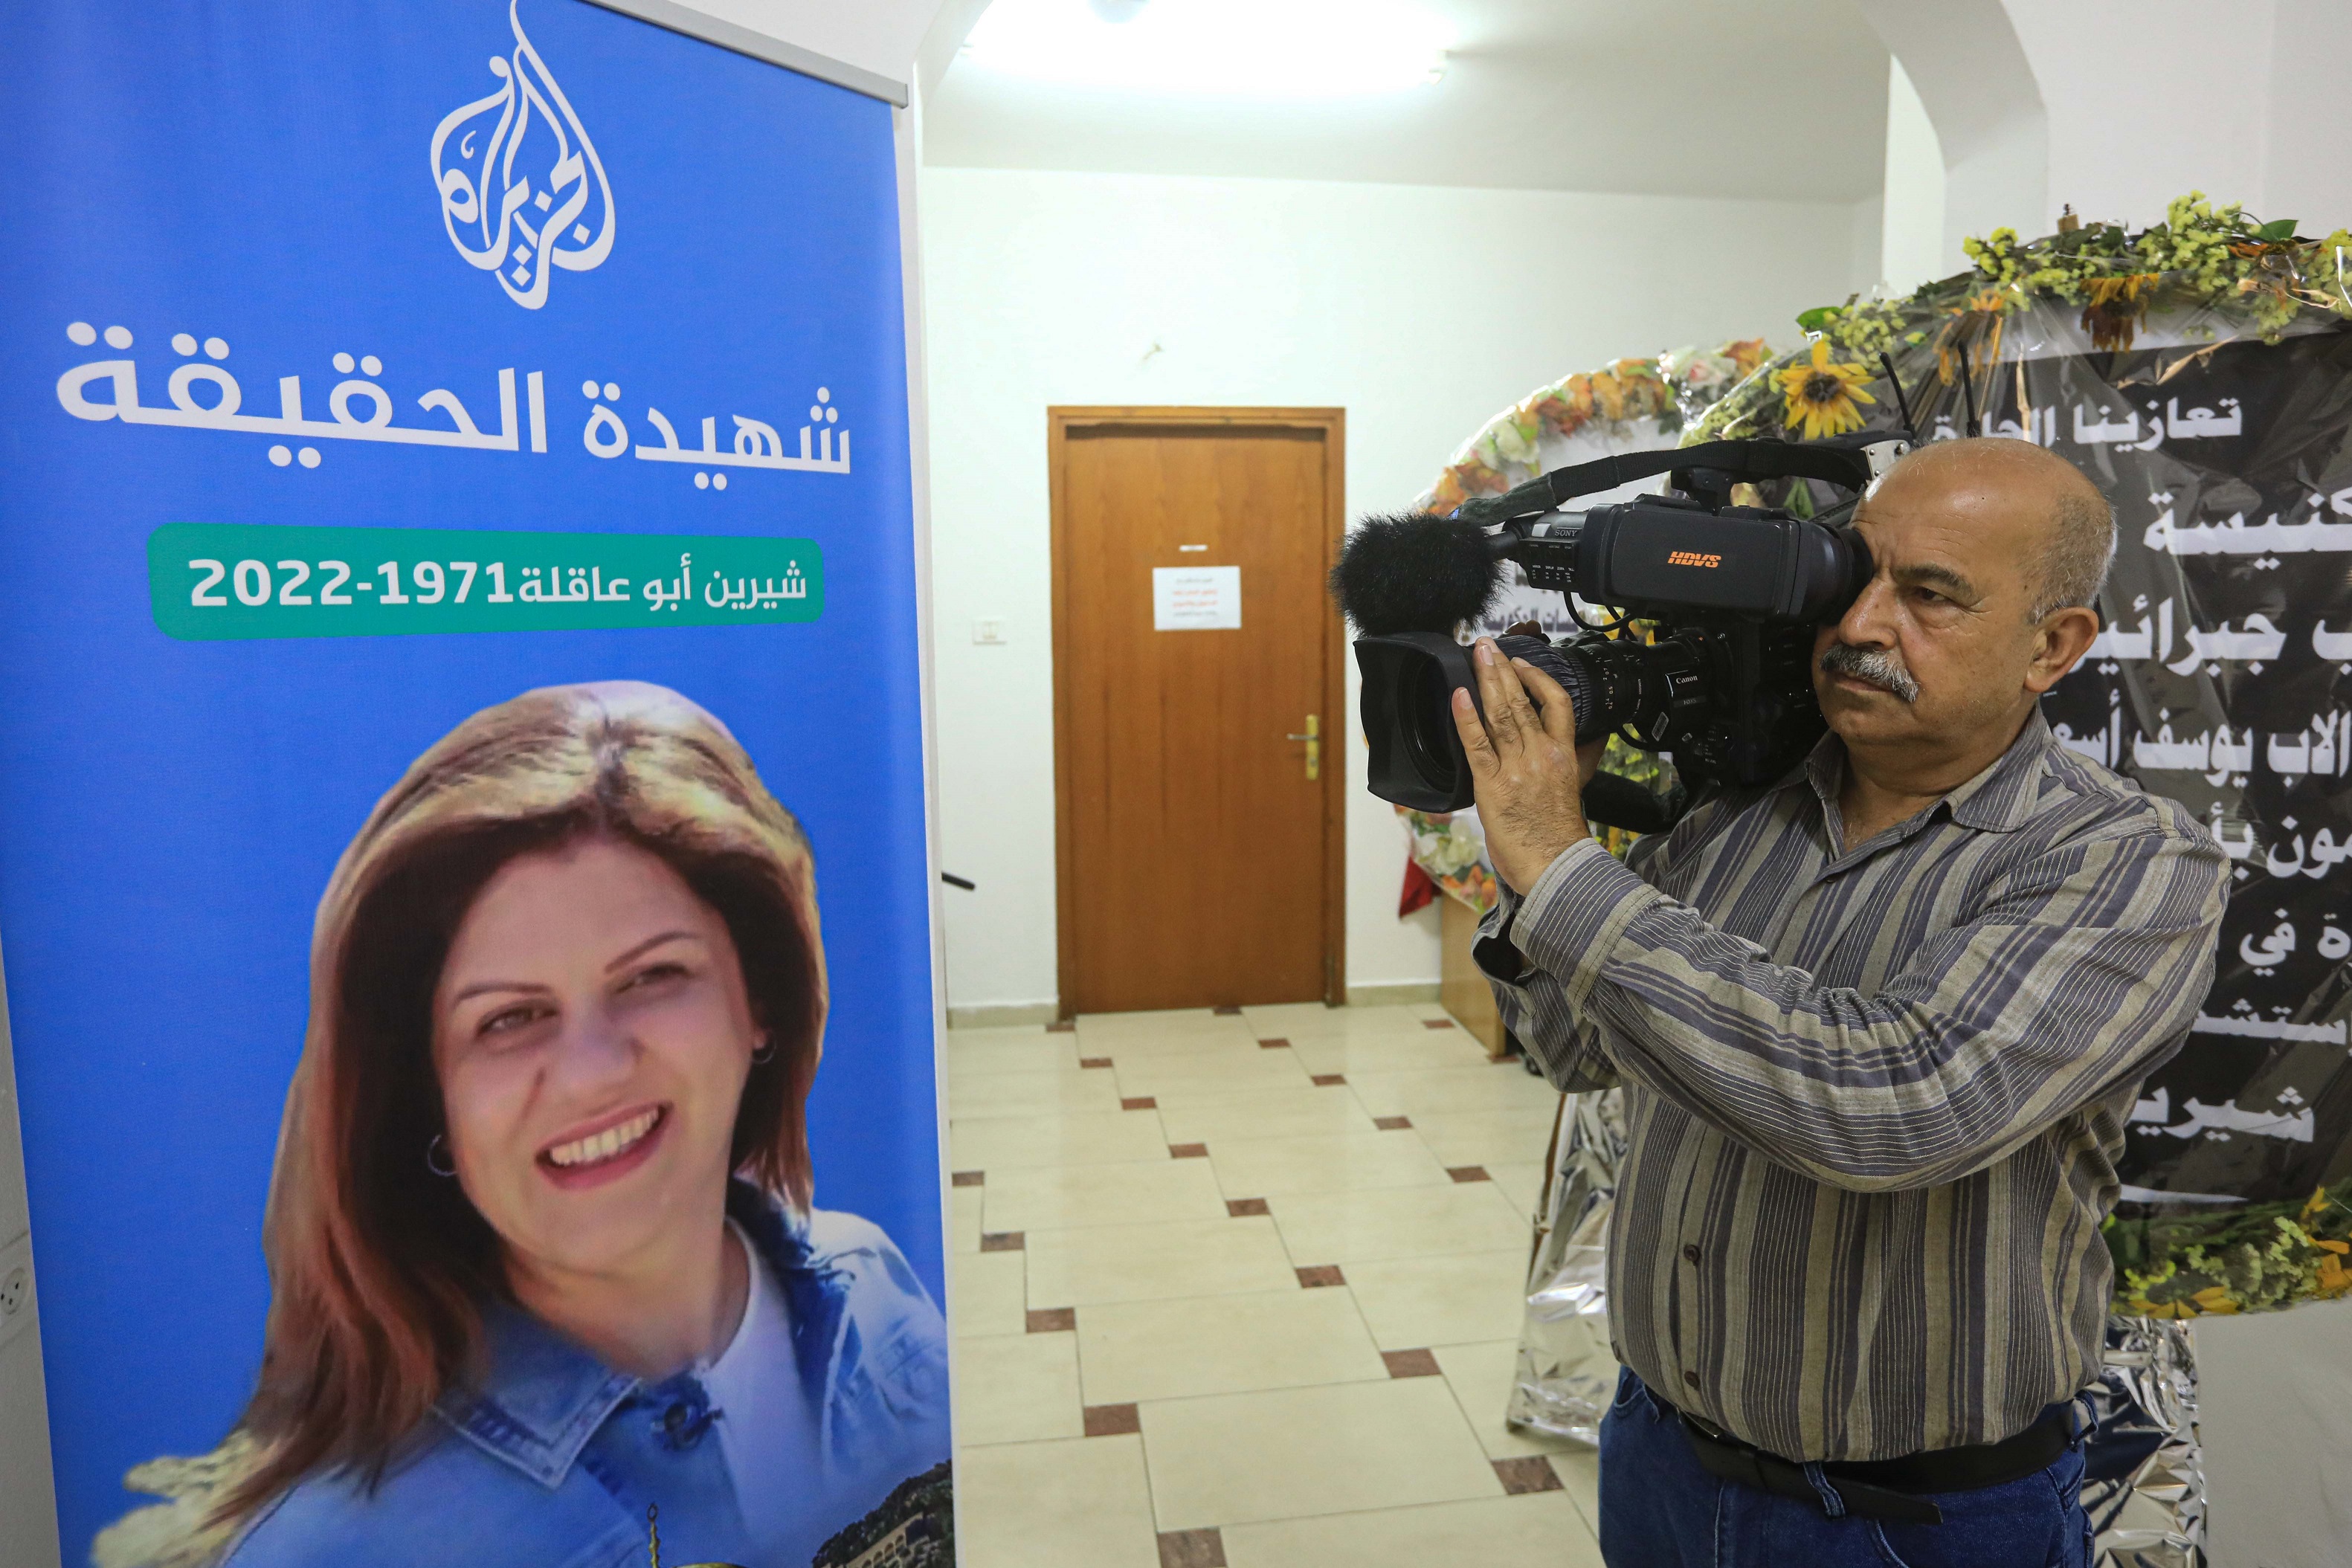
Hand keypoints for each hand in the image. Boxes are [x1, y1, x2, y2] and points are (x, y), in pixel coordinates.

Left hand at [1450, 641, 1605, 893]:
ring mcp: (1515, 768)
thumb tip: (1595, 738)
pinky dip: (1467, 719)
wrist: (1555, 867)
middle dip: (1502, 669)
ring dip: (1486, 682)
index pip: (1557, 703)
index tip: (1522, 663)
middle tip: (1487, 644)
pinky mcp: (1492, 786)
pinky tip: (1459, 695)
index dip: (1537, 678)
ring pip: (1501, 716)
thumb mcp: (1577, 787)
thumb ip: (1580, 759)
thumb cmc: (1561, 833)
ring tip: (1476, 656)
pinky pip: (1477, 746)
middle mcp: (1540, 755)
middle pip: (1522, 702)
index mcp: (1562, 754)